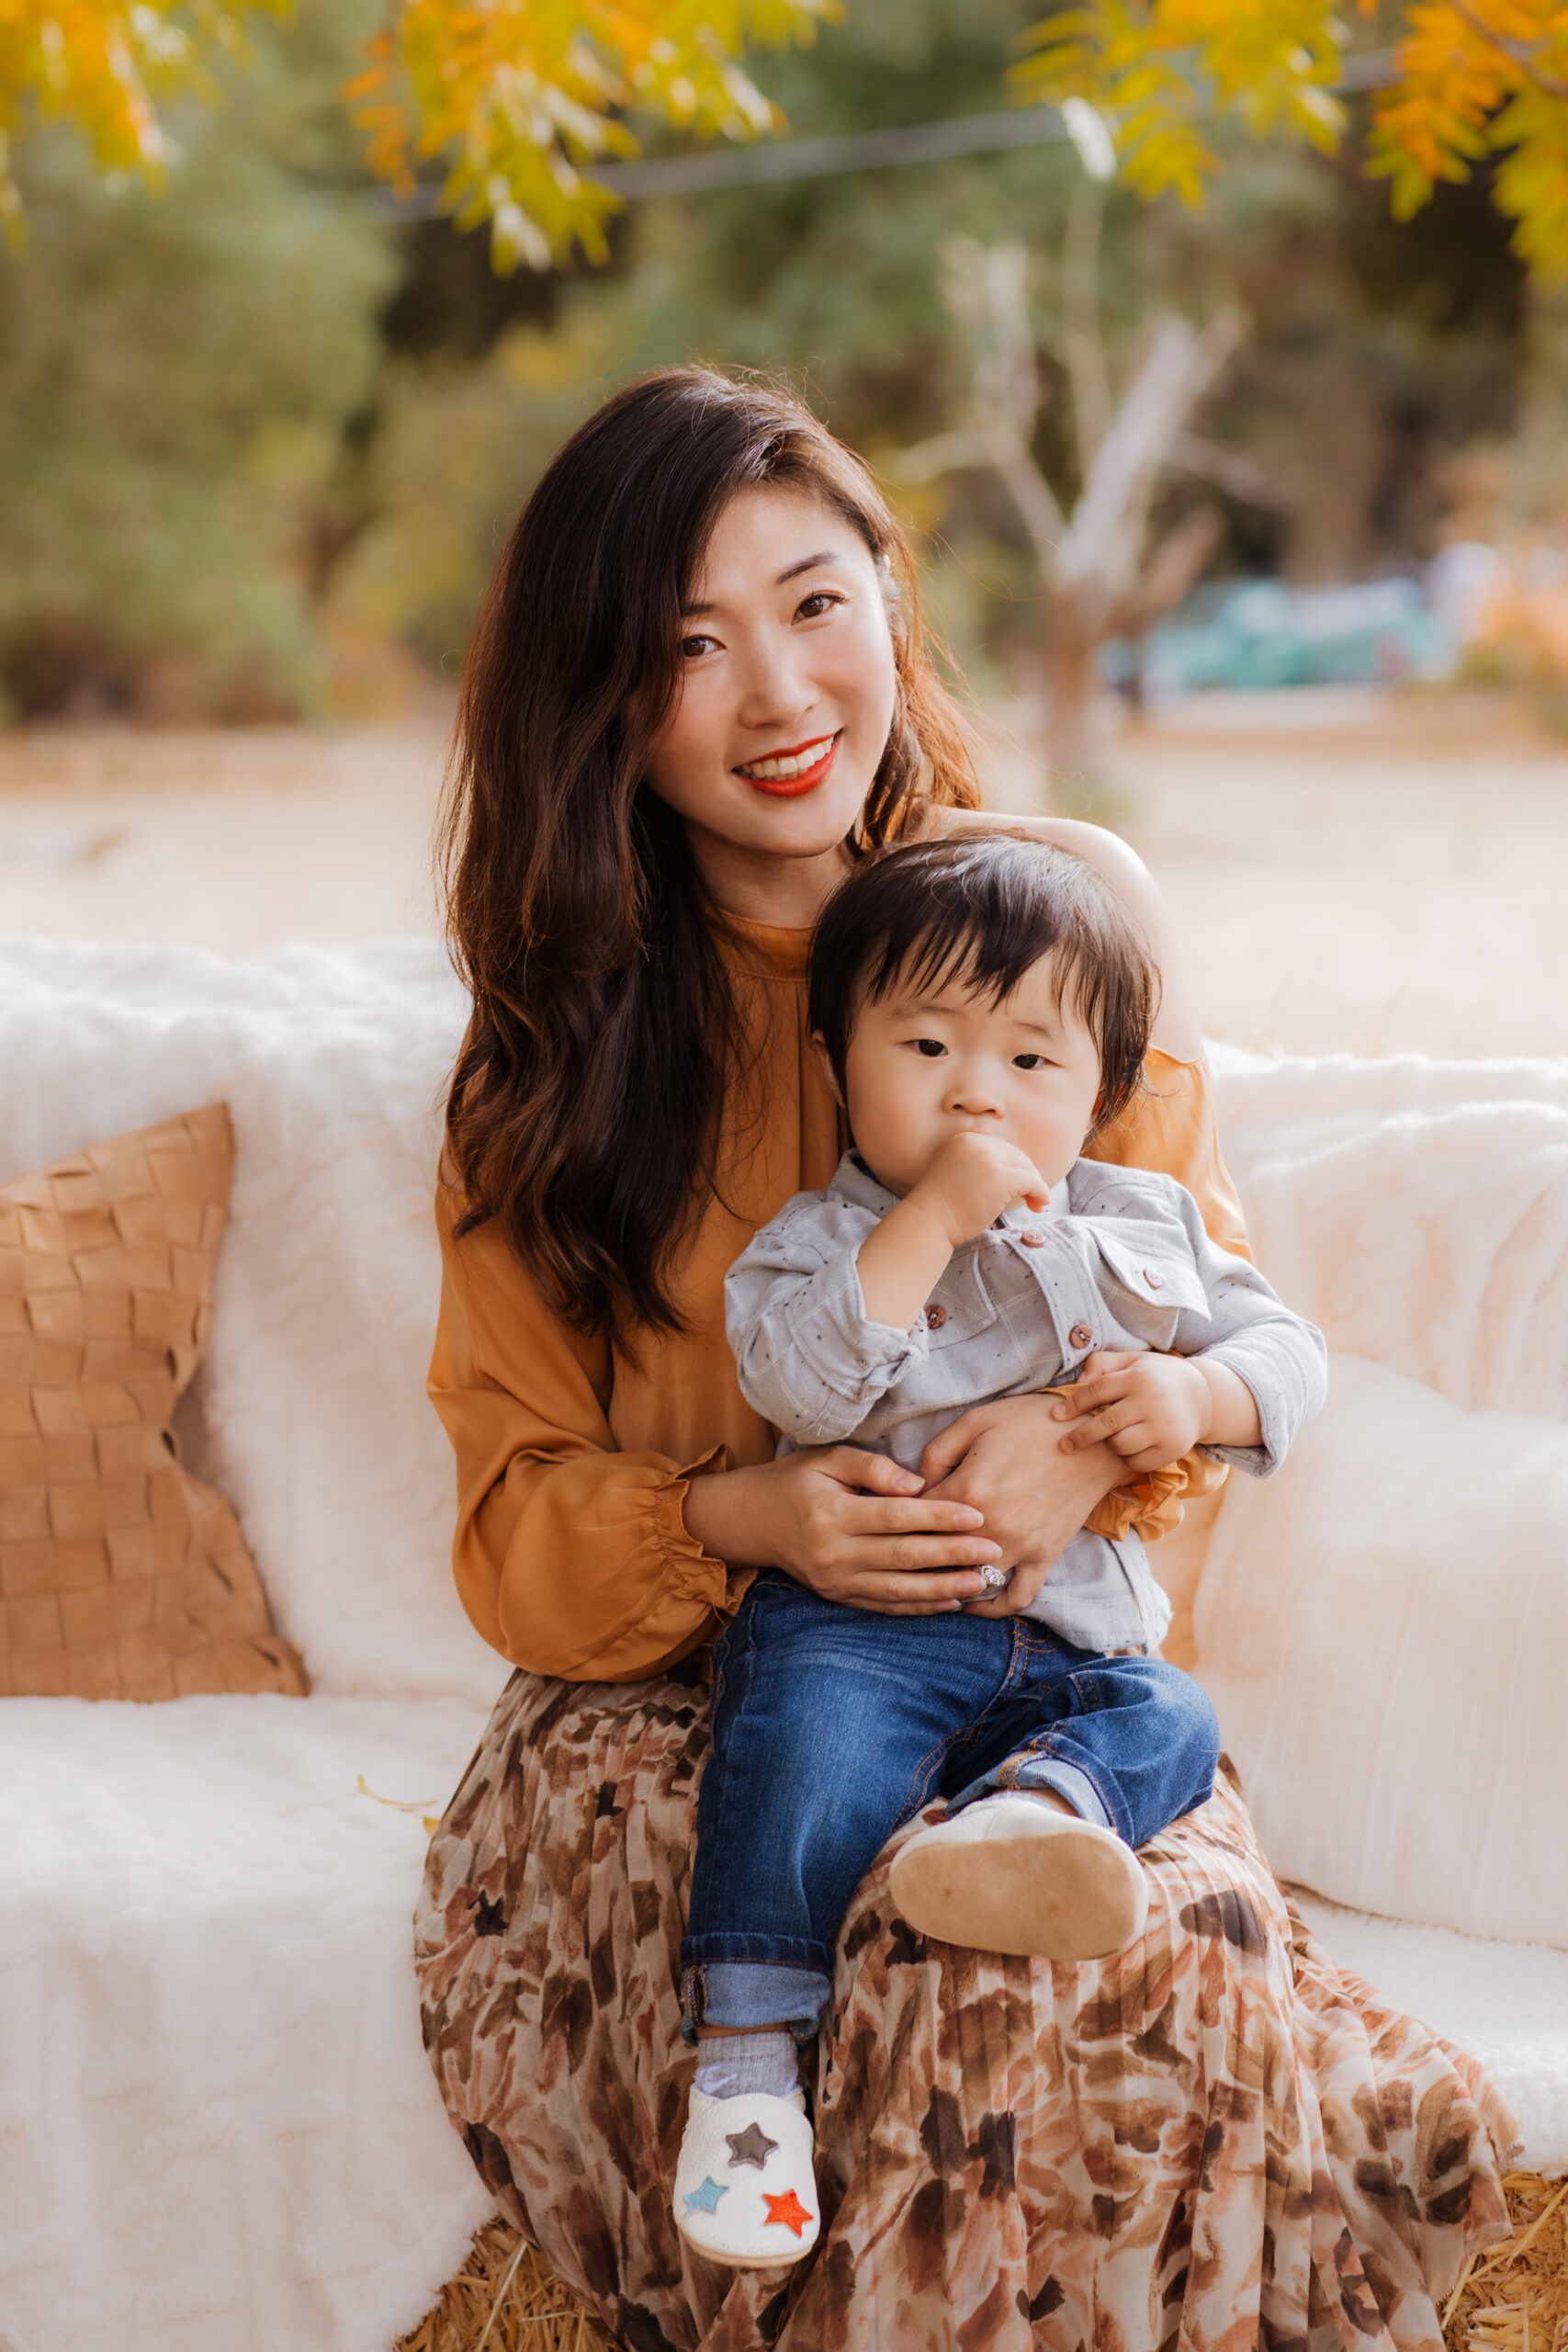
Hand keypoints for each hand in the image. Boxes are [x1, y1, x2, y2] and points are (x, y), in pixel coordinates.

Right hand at [681, 1447, 1002, 1615]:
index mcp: (831, 1512)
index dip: (938, 1516)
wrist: (752, 1521)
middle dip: (952, 1554)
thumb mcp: (827, 1459)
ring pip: (898, 1589)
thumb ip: (873, 1467)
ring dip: (943, 1588)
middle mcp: (834, 1552)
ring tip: (981, 1582)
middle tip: (993, 1551)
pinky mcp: (838, 1597)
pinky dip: (919, 1607)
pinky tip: (950, 1603)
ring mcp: (836, 1580)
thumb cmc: (796, 1481)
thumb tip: (917, 1485)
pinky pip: (884, 1606)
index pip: (895, 1517)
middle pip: (903, 1555)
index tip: (976, 1515)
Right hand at [908, 1131, 1049, 1249]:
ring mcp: (989, 1158)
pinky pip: (1031, 1181)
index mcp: (964, 1138)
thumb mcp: (955, 1171)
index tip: (1020, 1185)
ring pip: (1026, 1168)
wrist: (928, 1221)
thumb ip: (977, 1162)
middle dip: (1028, 1176)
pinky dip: (1039, 1192)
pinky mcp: (1000, 1176)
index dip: (1015, 1166)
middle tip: (1034, 1197)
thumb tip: (1014, 1171)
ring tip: (1037, 1204)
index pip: (1001, 1147)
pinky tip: (1039, 1204)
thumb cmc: (940, 1206)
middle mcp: (977, 1142)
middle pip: (1016, 1155)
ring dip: (1036, 1186)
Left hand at [916, 1394, 1124, 1618]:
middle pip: (935, 1557)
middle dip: (914, 1554)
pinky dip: (992, 1608)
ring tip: (929, 1576)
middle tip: (899, 1552)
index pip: (914, 1519)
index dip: (897, 1518)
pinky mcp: (1044, 1558)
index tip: (890, 1518)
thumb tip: (914, 1485)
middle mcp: (990, 1528)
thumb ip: (935, 1453)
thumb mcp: (975, 1421)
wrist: (1095, 1438)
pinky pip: (1016, 1598)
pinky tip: (972, 1602)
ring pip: (969, 1581)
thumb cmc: (1032, 1422)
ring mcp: (1019, 1548)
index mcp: (968, 1491)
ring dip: (947, 1582)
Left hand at [1053, 1349, 1209, 1473]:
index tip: (1055, 1415)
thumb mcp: (1134, 1360)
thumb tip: (1078, 1380)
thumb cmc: (1157, 1377)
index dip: (1073, 1404)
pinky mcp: (1173, 1448)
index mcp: (1138, 1378)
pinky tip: (1132, 1446)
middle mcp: (1152, 1402)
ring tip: (1114, 1436)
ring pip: (1120, 1445)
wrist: (1204, 1396)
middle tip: (1063, 1445)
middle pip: (1106, 1424)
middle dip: (1080, 1436)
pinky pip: (1137, 1461)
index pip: (1097, 1391)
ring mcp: (1164, 1427)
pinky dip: (1128, 1458)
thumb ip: (1103, 1363)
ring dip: (1110, 1444)